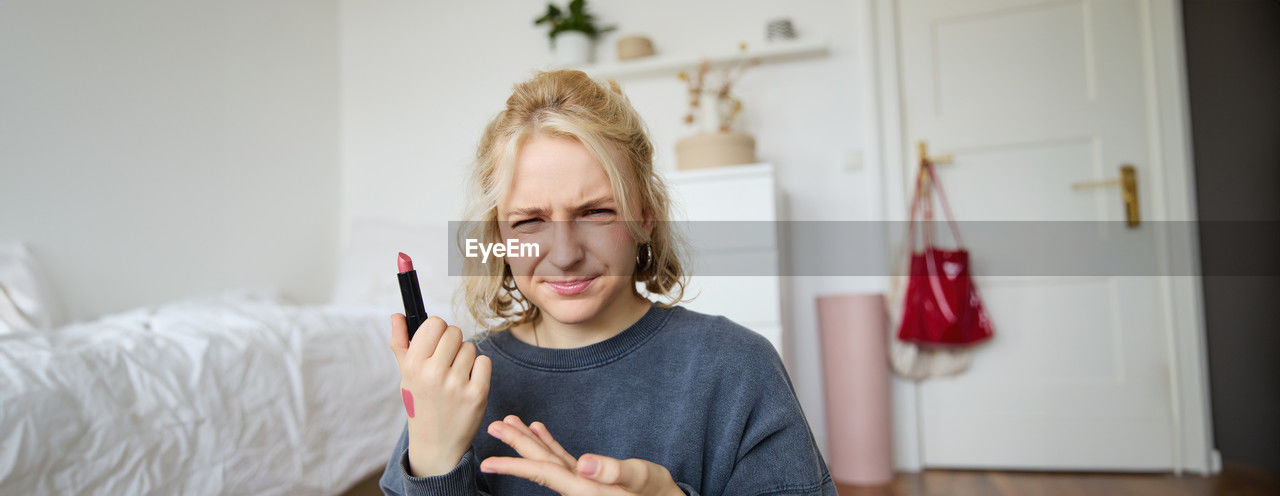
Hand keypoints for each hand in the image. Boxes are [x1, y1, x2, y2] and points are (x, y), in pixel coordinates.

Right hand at [390, 314, 491, 476]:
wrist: (436, 444)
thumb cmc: (420, 403)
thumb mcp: (406, 375)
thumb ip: (400, 343)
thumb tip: (397, 314)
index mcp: (413, 366)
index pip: (434, 323)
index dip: (437, 330)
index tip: (436, 343)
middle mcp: (433, 374)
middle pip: (455, 332)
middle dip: (453, 342)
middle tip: (447, 361)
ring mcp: (456, 385)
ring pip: (470, 347)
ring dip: (465, 358)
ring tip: (455, 376)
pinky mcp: (477, 395)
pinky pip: (484, 361)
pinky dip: (479, 369)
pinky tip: (468, 382)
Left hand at [480, 415, 684, 495]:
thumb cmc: (657, 493)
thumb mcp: (640, 480)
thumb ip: (613, 472)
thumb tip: (582, 464)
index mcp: (585, 489)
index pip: (543, 473)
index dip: (514, 466)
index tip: (488, 463)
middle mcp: (578, 486)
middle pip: (540, 464)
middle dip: (516, 445)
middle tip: (494, 426)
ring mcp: (583, 482)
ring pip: (549, 459)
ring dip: (529, 440)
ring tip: (510, 422)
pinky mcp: (591, 477)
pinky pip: (564, 460)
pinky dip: (551, 444)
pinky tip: (539, 430)